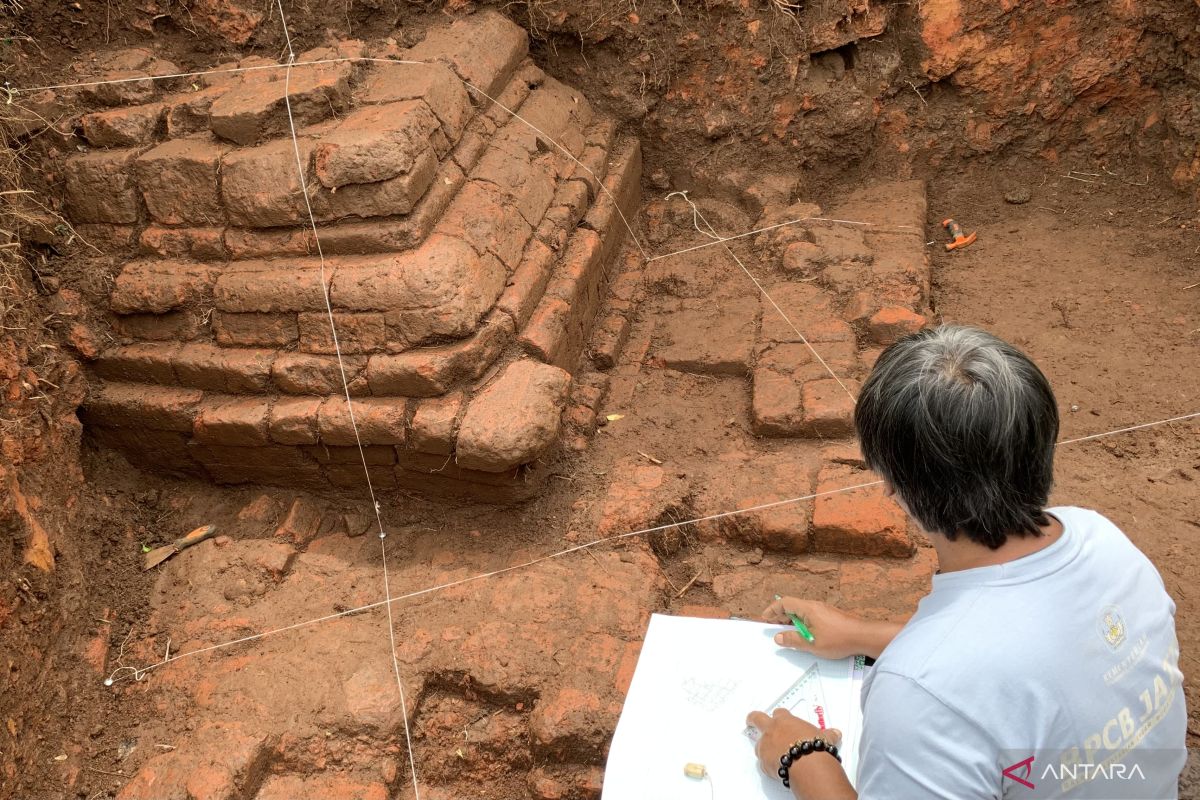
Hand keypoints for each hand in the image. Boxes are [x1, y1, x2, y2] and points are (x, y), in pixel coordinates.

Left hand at [746, 707, 841, 780]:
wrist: (807, 764)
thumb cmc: (813, 747)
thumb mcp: (823, 737)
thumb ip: (827, 734)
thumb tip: (835, 733)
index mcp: (784, 721)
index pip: (779, 713)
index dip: (779, 716)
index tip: (779, 718)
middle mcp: (771, 731)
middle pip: (756, 718)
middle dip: (753, 719)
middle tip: (751, 720)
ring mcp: (765, 746)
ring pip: (759, 744)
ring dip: (764, 748)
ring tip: (775, 755)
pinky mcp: (763, 762)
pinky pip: (764, 763)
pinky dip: (769, 765)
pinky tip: (778, 768)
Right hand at [763, 597, 903, 659]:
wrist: (863, 636)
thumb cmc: (838, 639)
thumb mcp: (812, 643)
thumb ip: (793, 640)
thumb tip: (778, 637)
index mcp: (808, 608)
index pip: (784, 602)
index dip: (772, 609)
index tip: (765, 619)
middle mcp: (815, 606)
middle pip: (792, 606)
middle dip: (780, 615)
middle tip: (773, 626)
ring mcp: (823, 610)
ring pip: (802, 612)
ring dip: (792, 620)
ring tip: (787, 632)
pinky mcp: (830, 616)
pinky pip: (810, 616)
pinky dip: (802, 622)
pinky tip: (804, 634)